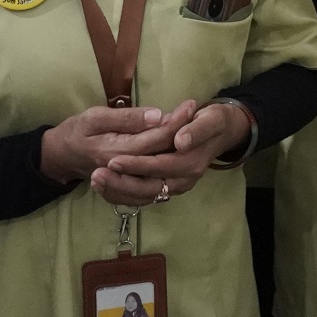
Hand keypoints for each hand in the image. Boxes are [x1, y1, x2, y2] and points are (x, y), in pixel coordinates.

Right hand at [39, 104, 184, 186]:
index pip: (156, 139)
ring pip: (161, 176)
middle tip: (195, 116)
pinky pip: (151, 189)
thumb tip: (157, 116)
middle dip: (182, 137)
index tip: (190, 105)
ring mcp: (125, 183)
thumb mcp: (94, 117)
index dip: (176, 122)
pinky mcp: (125, 189)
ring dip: (177, 158)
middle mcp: (125, 171)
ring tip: (189, 136)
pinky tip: (175, 161)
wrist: (58, 157)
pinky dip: (166, 174)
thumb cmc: (74, 132)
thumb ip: (125, 118)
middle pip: (163, 158)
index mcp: (116, 151)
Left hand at [93, 99, 249, 205]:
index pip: (159, 167)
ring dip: (118, 191)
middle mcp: (183, 180)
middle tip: (95, 174)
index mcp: (192, 163)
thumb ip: (196, 129)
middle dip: (120, 183)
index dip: (136, 165)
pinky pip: (142, 197)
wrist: (221, 133)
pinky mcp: (166, 188)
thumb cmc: (213, 121)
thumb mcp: (211, 119)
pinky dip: (122, 195)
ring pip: (142, 196)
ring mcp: (174, 187)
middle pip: (147, 188)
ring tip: (95, 181)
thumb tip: (179, 141)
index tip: (112, 160)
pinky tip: (104, 187)